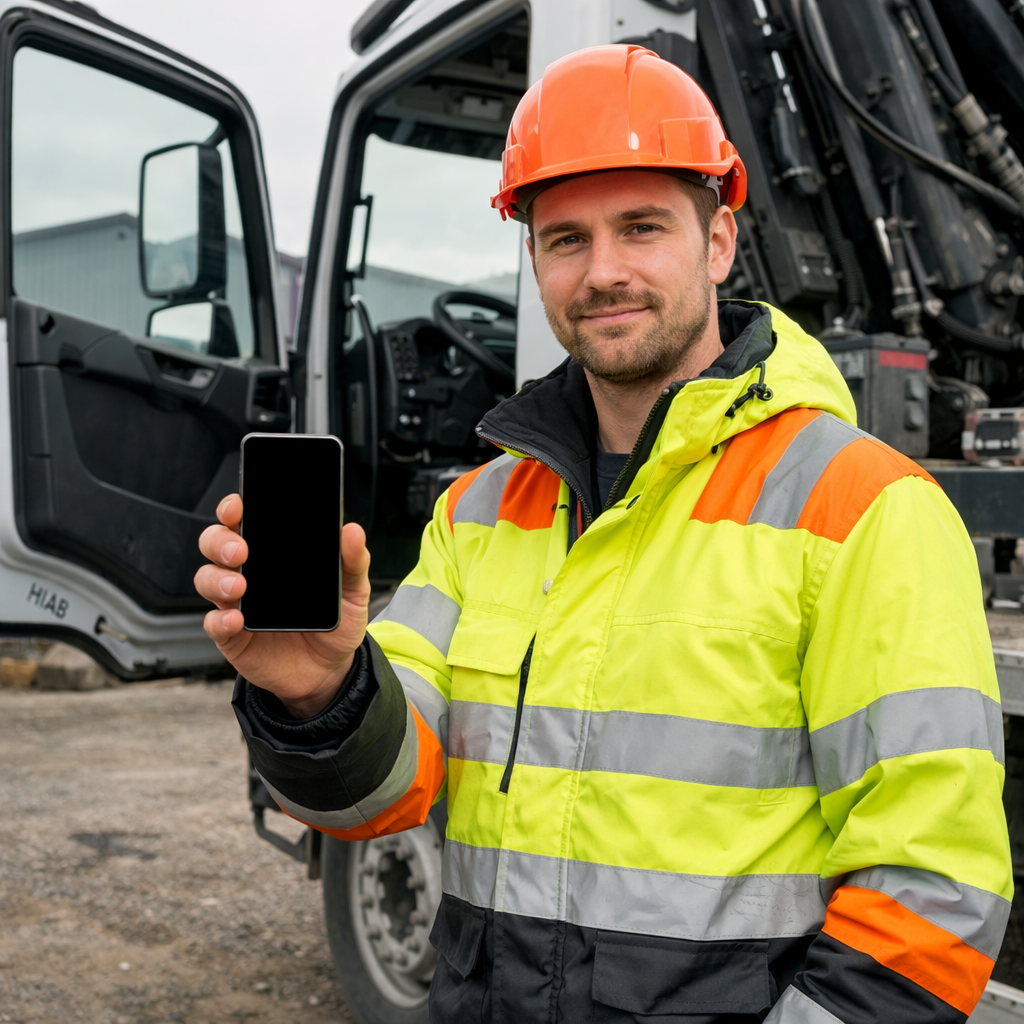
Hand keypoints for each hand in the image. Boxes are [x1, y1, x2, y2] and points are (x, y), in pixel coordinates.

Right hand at [194, 494, 370, 717]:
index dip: (233, 509)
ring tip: (240, 586)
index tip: (238, 508)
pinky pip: (213, 624)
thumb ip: (353, 562)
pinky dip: (220, 620)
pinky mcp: (232, 636)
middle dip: (220, 541)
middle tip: (241, 550)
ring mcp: (237, 603)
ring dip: (217, 578)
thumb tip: (352, 530)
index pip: (244, 521)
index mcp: (273, 554)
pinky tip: (236, 620)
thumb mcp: (353, 593)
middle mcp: (248, 572)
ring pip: (207, 579)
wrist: (328, 671)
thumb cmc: (334, 624)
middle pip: (215, 544)